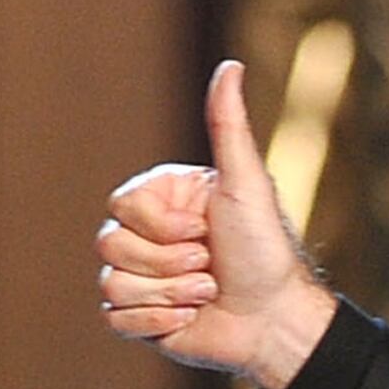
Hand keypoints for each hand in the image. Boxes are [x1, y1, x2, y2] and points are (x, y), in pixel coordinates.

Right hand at [97, 60, 337, 388]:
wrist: (278, 320)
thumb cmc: (265, 251)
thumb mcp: (245, 184)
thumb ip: (227, 125)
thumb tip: (229, 65)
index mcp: (160, 202)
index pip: (121, 208)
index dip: (163, 227)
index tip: (206, 230)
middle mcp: (145, 237)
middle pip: (110, 246)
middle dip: (170, 263)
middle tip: (211, 266)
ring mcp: (141, 278)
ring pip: (112, 283)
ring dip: (170, 294)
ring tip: (208, 292)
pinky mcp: (139, 319)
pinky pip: (114, 318)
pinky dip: (157, 323)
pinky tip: (191, 318)